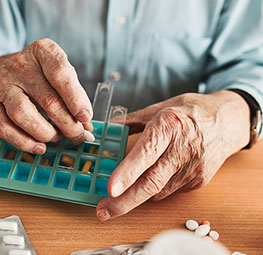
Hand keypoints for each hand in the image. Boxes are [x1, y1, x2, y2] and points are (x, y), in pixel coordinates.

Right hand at [0, 38, 92, 153]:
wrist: (3, 69)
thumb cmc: (39, 74)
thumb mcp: (59, 74)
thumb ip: (74, 96)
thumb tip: (86, 127)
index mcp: (42, 51)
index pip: (60, 73)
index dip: (76, 98)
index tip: (86, 117)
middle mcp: (19, 64)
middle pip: (47, 100)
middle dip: (67, 124)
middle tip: (78, 135)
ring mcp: (2, 83)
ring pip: (23, 114)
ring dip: (45, 133)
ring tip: (56, 137)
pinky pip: (4, 128)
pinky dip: (24, 142)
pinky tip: (39, 146)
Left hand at [97, 91, 249, 219]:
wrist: (229, 122)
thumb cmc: (191, 111)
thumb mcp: (160, 108)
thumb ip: (131, 120)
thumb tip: (107, 127)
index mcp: (170, 125)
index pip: (146, 152)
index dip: (128, 172)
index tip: (111, 189)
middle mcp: (183, 149)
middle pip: (151, 182)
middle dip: (124, 201)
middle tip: (103, 211)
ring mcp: (193, 168)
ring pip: (157, 190)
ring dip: (136, 194)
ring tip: (122, 191)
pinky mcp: (199, 181)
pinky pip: (169, 190)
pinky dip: (155, 188)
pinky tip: (156, 174)